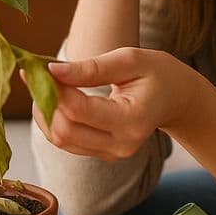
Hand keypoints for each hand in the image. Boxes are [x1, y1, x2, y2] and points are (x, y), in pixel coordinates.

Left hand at [26, 47, 205, 161]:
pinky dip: (55, 120)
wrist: (176, 99)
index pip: (80, 110)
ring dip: (45, 112)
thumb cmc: (157, 73)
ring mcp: (112, 154)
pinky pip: (67, 142)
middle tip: (39, 75)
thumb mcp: (129, 60)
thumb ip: (91, 67)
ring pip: (61, 140)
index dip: (55, 89)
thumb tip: (51, 70)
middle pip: (65, 131)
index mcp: (133, 119)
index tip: (41, 66)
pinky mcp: (102, 154)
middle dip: (45, 102)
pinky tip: (56, 98)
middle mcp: (122, 144)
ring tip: (47, 84)